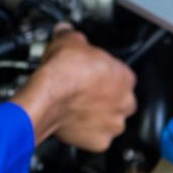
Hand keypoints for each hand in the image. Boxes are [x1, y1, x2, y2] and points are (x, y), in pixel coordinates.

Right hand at [11, 23, 136, 150]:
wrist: (47, 98)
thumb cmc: (62, 73)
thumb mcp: (69, 41)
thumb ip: (72, 35)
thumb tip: (66, 31)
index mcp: (125, 77)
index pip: (122, 75)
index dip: (106, 74)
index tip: (93, 74)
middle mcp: (125, 102)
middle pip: (120, 100)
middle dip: (105, 98)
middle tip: (84, 93)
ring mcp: (114, 123)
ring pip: (109, 121)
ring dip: (97, 116)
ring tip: (77, 108)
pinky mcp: (100, 142)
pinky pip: (95, 138)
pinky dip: (86, 132)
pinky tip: (73, 122)